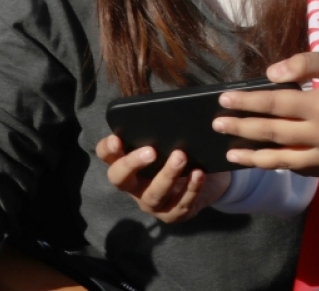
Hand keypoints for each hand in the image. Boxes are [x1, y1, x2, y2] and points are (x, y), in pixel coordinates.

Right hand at [96, 135, 230, 223]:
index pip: (107, 156)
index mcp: (128, 164)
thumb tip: (164, 105)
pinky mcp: (174, 214)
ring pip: (154, 194)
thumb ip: (160, 128)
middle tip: (151, 151)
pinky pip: (181, 204)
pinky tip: (198, 173)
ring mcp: (153, 203)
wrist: (211, 181)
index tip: (117, 139)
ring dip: (167, 175)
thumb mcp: (168, 141)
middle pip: (120, 179)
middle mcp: (135, 185)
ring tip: (181, 156)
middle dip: (132, 164)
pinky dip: (191, 188)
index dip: (108, 149)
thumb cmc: (181, 153)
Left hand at [211, 51, 318, 175]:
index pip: (273, 105)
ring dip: (254, 157)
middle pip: (272, 134)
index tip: (223, 100)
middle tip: (217, 125)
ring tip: (230, 154)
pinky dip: (281, 166)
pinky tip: (264, 161)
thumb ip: (302, 64)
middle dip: (241, 129)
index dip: (246, 103)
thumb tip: (269, 76)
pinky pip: (303, 170)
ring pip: (284, 160)